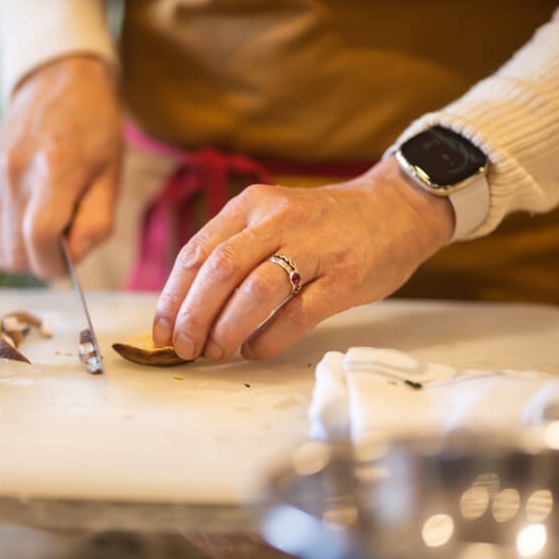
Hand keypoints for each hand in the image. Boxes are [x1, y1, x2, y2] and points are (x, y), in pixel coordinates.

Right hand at [0, 55, 122, 279]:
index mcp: (55, 169)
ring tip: (46, 221)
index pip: (40, 237)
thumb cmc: (94, 133)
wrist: (58, 86)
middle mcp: (14, 171)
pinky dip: (8, 235)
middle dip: (41, 261)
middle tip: (62, 242)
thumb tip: (72, 260)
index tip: (66, 268)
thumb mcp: (112, 177)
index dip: (53, 266)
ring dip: (24, 250)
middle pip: (15, 251)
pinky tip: (28, 211)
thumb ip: (96, 223)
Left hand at [152, 156, 454, 359]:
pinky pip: (298, 312)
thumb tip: (188, 307)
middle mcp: (279, 220)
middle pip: (220, 270)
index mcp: (251, 205)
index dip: (173, 297)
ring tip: (216, 352)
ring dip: (227, 329)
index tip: (163, 331)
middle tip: (185, 348)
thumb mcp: (271, 218)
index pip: (197, 252)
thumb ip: (234, 251)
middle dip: (193, 316)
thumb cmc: (323, 224)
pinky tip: (255, 350)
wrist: (395, 209)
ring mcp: (315, 247)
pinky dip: (269, 337)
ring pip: (256, 290)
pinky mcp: (345, 276)